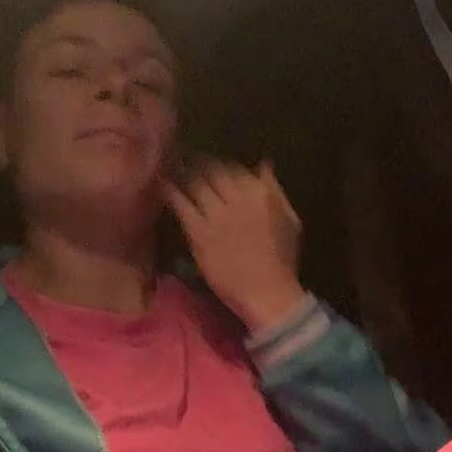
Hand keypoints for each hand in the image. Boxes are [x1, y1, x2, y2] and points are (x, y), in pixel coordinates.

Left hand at [163, 159, 305, 330]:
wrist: (267, 292)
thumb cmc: (282, 260)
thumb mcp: (289, 220)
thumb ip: (275, 190)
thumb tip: (263, 164)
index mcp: (261, 192)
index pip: (235, 168)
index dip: (220, 165)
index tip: (211, 165)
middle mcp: (238, 197)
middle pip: (212, 171)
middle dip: (198, 164)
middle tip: (185, 159)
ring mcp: (217, 214)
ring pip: (195, 183)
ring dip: (182, 172)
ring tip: (172, 167)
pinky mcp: (199, 232)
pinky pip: (181, 204)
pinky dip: (170, 192)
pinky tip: (162, 184)